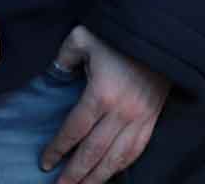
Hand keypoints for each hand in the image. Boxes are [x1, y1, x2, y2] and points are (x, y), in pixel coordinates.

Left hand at [42, 26, 168, 182]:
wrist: (159, 35)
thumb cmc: (117, 35)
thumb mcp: (82, 38)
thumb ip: (64, 58)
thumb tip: (54, 74)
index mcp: (101, 95)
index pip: (75, 130)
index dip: (59, 148)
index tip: (45, 163)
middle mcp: (121, 113)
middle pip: (94, 152)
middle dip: (76, 173)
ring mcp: (139, 119)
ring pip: (116, 158)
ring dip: (98, 177)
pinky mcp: (152, 120)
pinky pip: (136, 150)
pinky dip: (122, 166)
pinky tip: (110, 174)